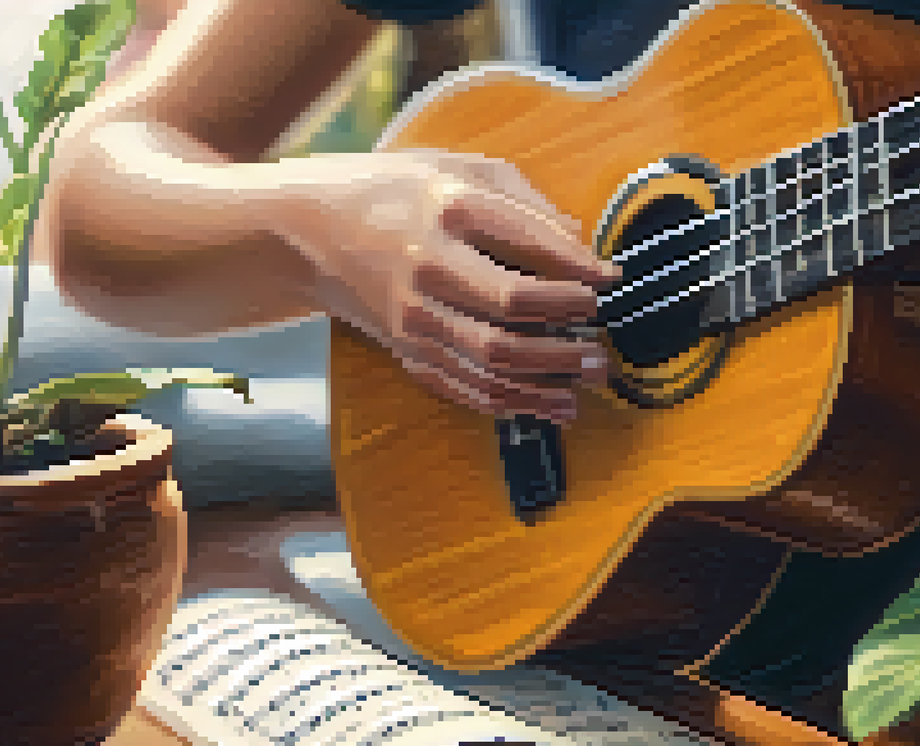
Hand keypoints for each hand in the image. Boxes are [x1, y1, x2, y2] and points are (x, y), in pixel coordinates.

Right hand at [272, 150, 616, 422]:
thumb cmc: (392, 190)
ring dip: (549, 377)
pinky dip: (511, 402)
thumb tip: (579, 243)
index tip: (612, 279)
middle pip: (511, 314)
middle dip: (568, 333)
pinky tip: (550, 406)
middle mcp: (429, 269)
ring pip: (492, 361)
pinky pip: (464, 386)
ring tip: (590, 377)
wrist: (307, 233)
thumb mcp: (454, 166)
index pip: (528, 247)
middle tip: (604, 341)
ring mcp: (414, 317)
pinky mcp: (406, 349)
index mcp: (447, 211)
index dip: (578, 270)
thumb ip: (522, 198)